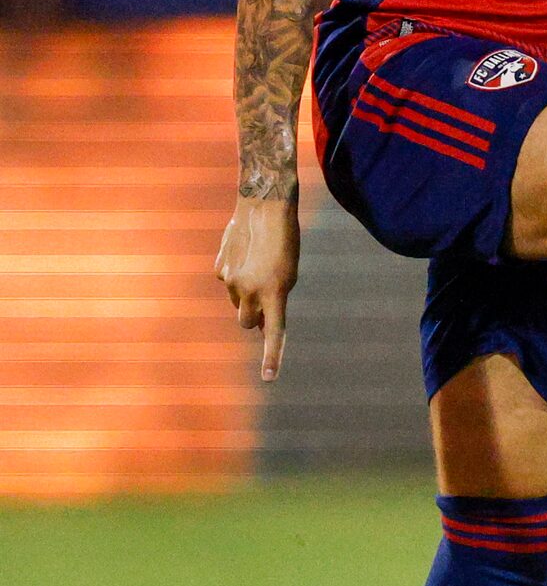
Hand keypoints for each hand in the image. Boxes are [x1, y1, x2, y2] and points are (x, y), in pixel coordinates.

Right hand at [216, 194, 300, 381]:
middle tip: (263, 306)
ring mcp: (230, 281)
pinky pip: (228, 283)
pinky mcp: (219, 269)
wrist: (264, 207)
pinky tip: (244, 257)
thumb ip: (274, 299)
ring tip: (257, 270)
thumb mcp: (288, 274)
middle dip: (254, 321)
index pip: (274, 331)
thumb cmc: (285, 241)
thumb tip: (258, 322)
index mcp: (274, 292)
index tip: (269, 379)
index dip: (272, 356)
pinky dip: (235, 277)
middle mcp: (249, 290)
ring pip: (237, 303)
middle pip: (248, 323)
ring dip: (245, 297)